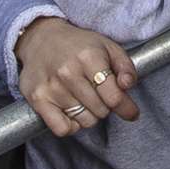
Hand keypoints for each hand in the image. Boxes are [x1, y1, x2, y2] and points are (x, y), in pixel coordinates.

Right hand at [14, 16, 139, 138]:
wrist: (42, 39)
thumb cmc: (79, 45)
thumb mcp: (108, 46)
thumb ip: (125, 66)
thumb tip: (127, 85)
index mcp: (89, 57)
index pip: (114, 97)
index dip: (126, 107)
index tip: (132, 112)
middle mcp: (69, 73)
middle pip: (100, 111)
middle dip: (106, 106)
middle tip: (100, 95)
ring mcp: (51, 87)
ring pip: (84, 121)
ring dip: (90, 115)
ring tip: (85, 99)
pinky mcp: (37, 99)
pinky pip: (62, 129)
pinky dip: (71, 126)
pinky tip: (72, 112)